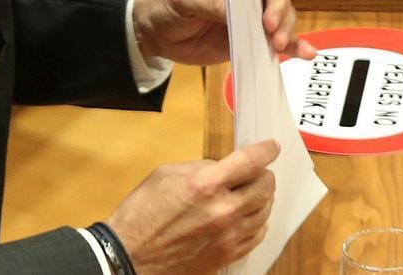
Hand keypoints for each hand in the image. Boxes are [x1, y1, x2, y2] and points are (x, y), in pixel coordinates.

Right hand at [105, 140, 279, 274]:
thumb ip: (199, 168)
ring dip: (262, 198)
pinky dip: (257, 222)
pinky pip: (257, 235)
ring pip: (264, 211)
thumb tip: (222, 168)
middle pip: (265, 187)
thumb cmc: (141, 213)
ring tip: (252, 193)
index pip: (250, 162)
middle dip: (265, 175)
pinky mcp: (227, 255)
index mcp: (205, 185)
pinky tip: (248, 217)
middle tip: (258, 172)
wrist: (130, 257)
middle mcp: (223, 210)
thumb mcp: (165, 175)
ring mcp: (228, 236)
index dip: (265, 151)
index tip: (272, 146)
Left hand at [132, 0, 315, 64]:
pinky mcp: (254, 39)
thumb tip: (236, 14)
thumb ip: (210, 1)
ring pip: (285, 16)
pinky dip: (294, 47)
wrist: (157, 33)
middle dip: (280, 7)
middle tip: (268, 25)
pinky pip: (280, 41)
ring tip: (275, 44)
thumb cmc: (168, 1)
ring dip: (286, 29)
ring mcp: (255, 14)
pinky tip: (305, 54)